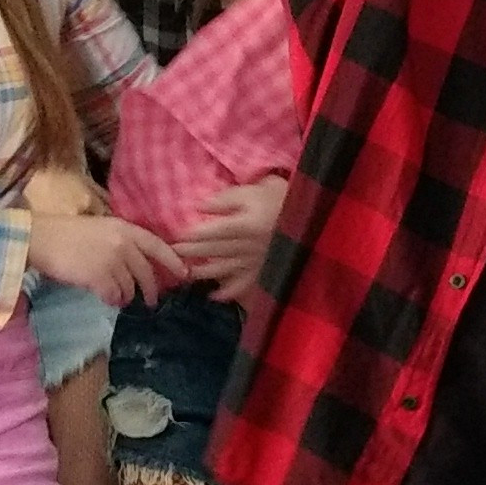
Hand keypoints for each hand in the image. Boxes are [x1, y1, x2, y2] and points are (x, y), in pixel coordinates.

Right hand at [29, 207, 185, 305]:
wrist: (41, 238)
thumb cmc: (66, 233)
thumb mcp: (100, 229)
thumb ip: (120, 243)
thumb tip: (135, 265)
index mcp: (124, 228)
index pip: (156, 245)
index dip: (173, 260)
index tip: (185, 273)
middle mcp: (122, 244)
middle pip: (145, 272)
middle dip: (151, 289)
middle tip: (152, 301)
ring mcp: (111, 261)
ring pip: (129, 287)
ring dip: (127, 296)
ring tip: (119, 298)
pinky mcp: (99, 277)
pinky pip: (113, 295)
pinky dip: (112, 300)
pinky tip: (107, 299)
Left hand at [176, 176, 287, 303]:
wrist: (315, 217)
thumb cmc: (283, 197)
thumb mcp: (255, 188)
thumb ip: (226, 198)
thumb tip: (199, 206)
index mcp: (243, 224)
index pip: (210, 232)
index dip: (191, 235)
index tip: (174, 236)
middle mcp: (246, 246)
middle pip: (213, 250)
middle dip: (190, 252)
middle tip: (171, 253)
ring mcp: (255, 262)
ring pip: (223, 269)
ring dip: (203, 272)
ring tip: (185, 273)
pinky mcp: (263, 271)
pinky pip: (244, 285)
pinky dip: (228, 293)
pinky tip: (214, 295)